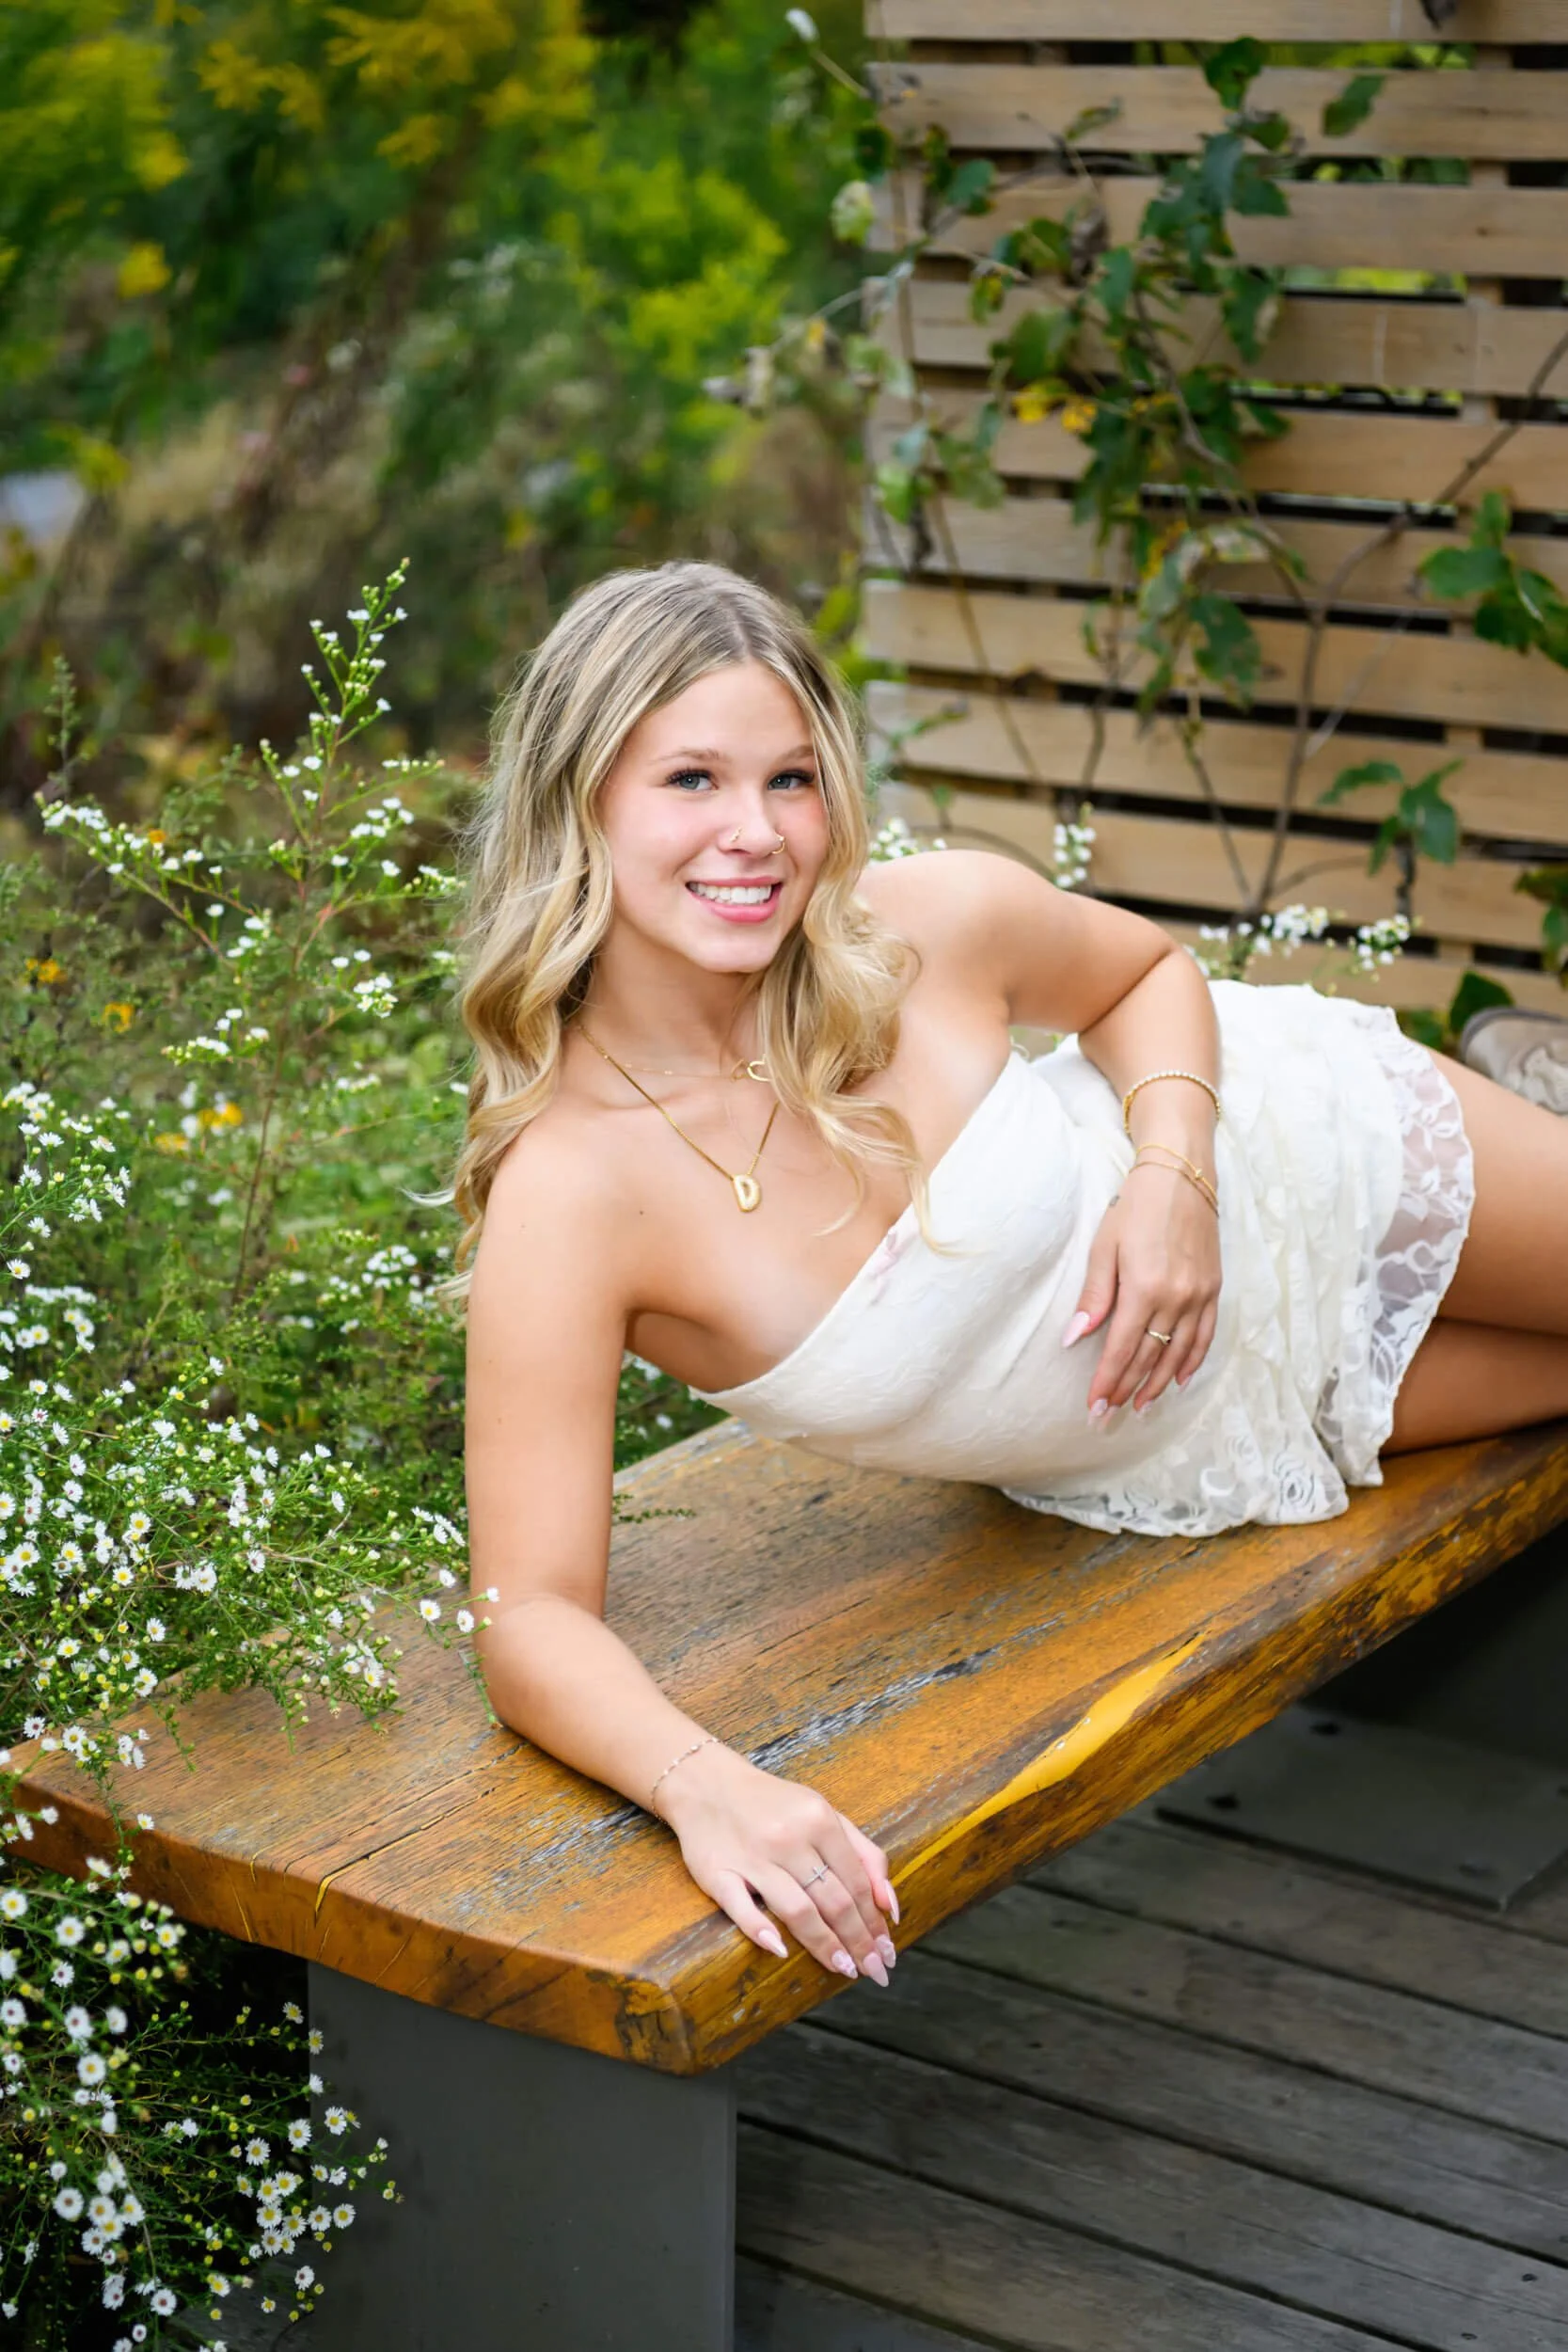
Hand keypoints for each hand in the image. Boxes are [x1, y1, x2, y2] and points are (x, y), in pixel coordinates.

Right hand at [658, 1744, 897, 1985]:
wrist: (707, 1782)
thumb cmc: (774, 1804)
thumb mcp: (824, 1813)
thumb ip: (862, 1852)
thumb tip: (889, 1905)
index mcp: (819, 1820)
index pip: (856, 1882)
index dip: (874, 1921)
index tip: (886, 1951)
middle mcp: (788, 1838)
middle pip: (833, 1900)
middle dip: (858, 1940)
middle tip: (874, 1970)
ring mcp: (752, 1857)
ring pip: (797, 1909)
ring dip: (824, 1944)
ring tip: (845, 1968)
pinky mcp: (717, 1872)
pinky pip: (740, 1907)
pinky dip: (761, 1930)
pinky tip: (781, 1951)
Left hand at [1063, 1157, 1221, 1414]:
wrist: (1181, 1176)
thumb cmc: (1135, 1208)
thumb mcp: (1104, 1246)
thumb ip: (1094, 1295)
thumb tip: (1073, 1337)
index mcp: (1144, 1288)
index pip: (1122, 1348)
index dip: (1107, 1380)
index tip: (1094, 1406)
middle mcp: (1176, 1298)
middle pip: (1149, 1356)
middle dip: (1127, 1388)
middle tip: (1109, 1414)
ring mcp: (1200, 1295)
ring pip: (1178, 1352)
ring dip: (1157, 1383)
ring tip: (1140, 1405)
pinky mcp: (1214, 1289)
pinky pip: (1205, 1335)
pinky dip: (1191, 1361)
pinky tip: (1177, 1379)